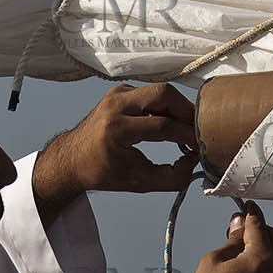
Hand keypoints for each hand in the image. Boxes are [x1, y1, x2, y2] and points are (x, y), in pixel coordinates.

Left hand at [32, 83, 197, 226]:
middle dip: (186, 111)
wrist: (72, 159)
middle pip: (163, 94)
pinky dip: (165, 105)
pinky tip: (171, 121)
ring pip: (159, 90)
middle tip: (198, 129)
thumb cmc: (102, 171)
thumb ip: (173, 177)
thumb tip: (195, 161)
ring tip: (187, 127)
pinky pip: (150, 92)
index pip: (162, 126)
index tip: (200, 147)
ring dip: (177, 107)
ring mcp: (116, 94)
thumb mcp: (139, 182)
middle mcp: (114, 105)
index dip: (187, 136)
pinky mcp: (120, 91)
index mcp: (115, 129)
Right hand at [188, 201, 272, 272]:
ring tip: (249, 254)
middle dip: (263, 230)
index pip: (259, 225)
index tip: (247, 207)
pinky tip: (255, 271)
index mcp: (262, 258)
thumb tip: (240, 223)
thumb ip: (231, 240)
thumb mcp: (212, 263)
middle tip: (244, 233)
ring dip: (271, 248)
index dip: (251, 213)